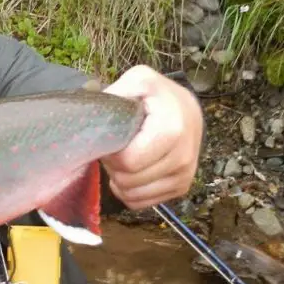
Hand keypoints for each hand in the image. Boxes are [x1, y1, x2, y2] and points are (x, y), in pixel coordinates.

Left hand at [99, 65, 203, 209]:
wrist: (186, 109)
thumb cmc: (157, 95)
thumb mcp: (139, 80)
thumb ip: (118, 92)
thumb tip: (97, 114)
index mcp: (173, 130)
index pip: (128, 162)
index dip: (112, 152)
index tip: (114, 137)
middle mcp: (184, 157)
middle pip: (128, 181)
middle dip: (115, 166)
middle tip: (119, 147)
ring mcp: (184, 176)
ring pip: (133, 196)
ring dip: (121, 180)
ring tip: (127, 157)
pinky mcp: (181, 188)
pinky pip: (141, 203)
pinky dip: (131, 191)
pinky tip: (134, 171)